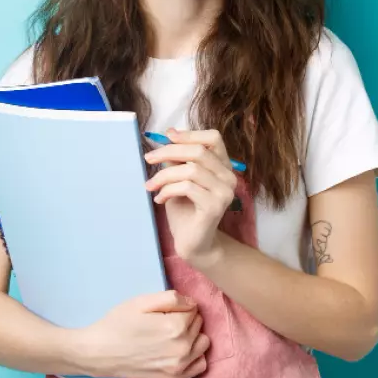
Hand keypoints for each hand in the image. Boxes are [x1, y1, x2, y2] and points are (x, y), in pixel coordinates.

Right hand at [74, 290, 209, 377]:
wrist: (99, 352)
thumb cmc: (119, 323)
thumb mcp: (142, 301)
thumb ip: (172, 298)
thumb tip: (192, 303)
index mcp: (175, 327)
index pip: (194, 308)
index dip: (180, 306)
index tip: (164, 310)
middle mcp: (181, 348)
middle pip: (198, 324)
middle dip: (186, 318)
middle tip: (164, 320)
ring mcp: (179, 367)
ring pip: (203, 342)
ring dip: (192, 335)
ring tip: (172, 334)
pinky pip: (200, 364)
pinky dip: (194, 355)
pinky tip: (179, 349)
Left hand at [144, 128, 236, 267]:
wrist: (193, 243)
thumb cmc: (185, 209)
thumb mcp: (179, 178)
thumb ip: (179, 160)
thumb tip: (170, 134)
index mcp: (222, 165)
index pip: (213, 138)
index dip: (190, 134)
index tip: (167, 136)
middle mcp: (228, 176)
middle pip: (199, 151)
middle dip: (169, 151)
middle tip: (148, 159)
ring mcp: (224, 192)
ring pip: (191, 170)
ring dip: (164, 175)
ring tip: (151, 186)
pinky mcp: (215, 206)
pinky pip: (187, 188)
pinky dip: (168, 190)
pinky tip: (160, 199)